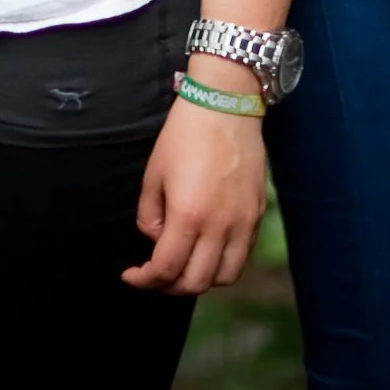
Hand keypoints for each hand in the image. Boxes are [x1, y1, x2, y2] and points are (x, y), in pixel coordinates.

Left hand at [122, 90, 267, 293]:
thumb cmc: (184, 134)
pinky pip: (242, 255)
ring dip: (201, 280)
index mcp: (188, 215)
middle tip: (156, 274)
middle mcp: (220, 226)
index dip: (144, 280)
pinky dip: (223, 263)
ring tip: (185, 265)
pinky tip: (208, 249)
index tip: (132, 275)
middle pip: (196, 283)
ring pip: (225, 277)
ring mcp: (243, 222)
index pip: (165, 269)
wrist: (226, 104)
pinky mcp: (257, 214)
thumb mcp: (154, 173)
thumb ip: (149, 215)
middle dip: (170, 286)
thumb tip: (157, 240)